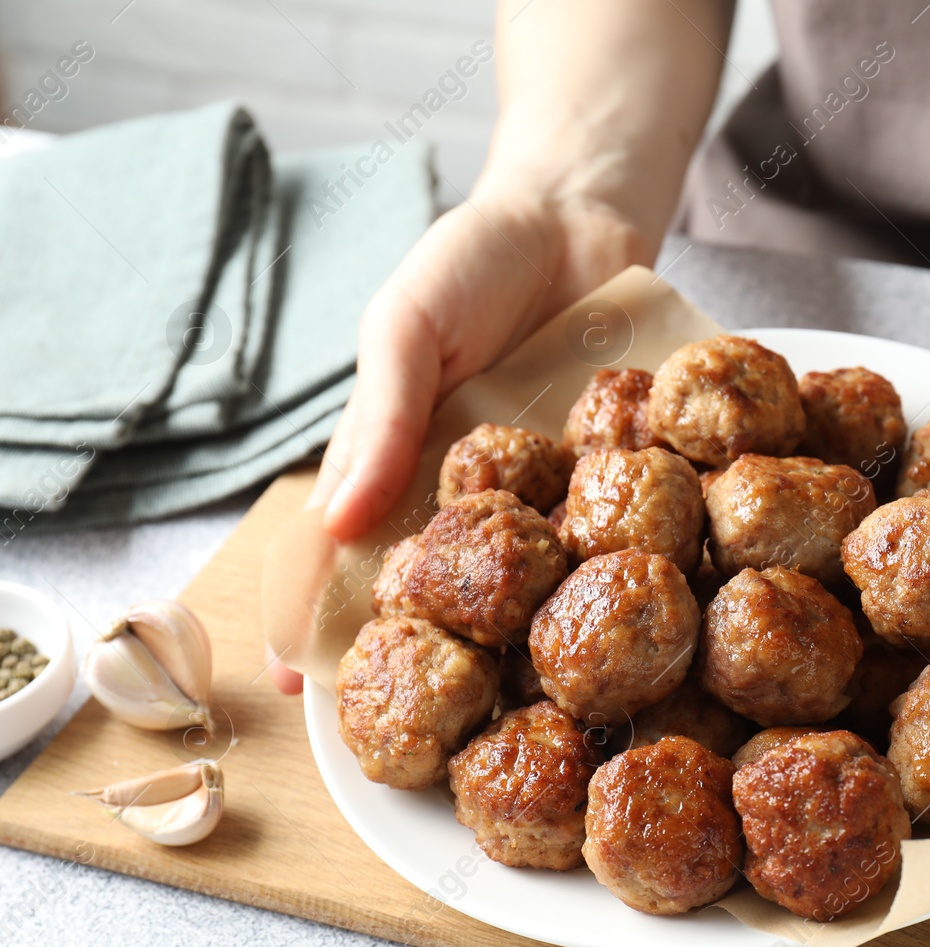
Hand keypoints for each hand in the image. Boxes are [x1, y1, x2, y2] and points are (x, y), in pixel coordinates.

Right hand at [268, 181, 648, 693]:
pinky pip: (608, 534)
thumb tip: (336, 523)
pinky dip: (604, 577)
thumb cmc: (473, 260)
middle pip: (437, 588)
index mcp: (402, 460)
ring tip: (509, 709)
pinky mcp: (613, 479)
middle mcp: (470, 491)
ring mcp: (545, 491)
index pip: (346, 551)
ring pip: (523, 582)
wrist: (582, 212)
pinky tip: (607, 632)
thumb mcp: (407, 328)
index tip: (296, 689)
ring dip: (514, 639)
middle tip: (409, 731)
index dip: (316, 614)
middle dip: (420, 656)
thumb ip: (382, 416)